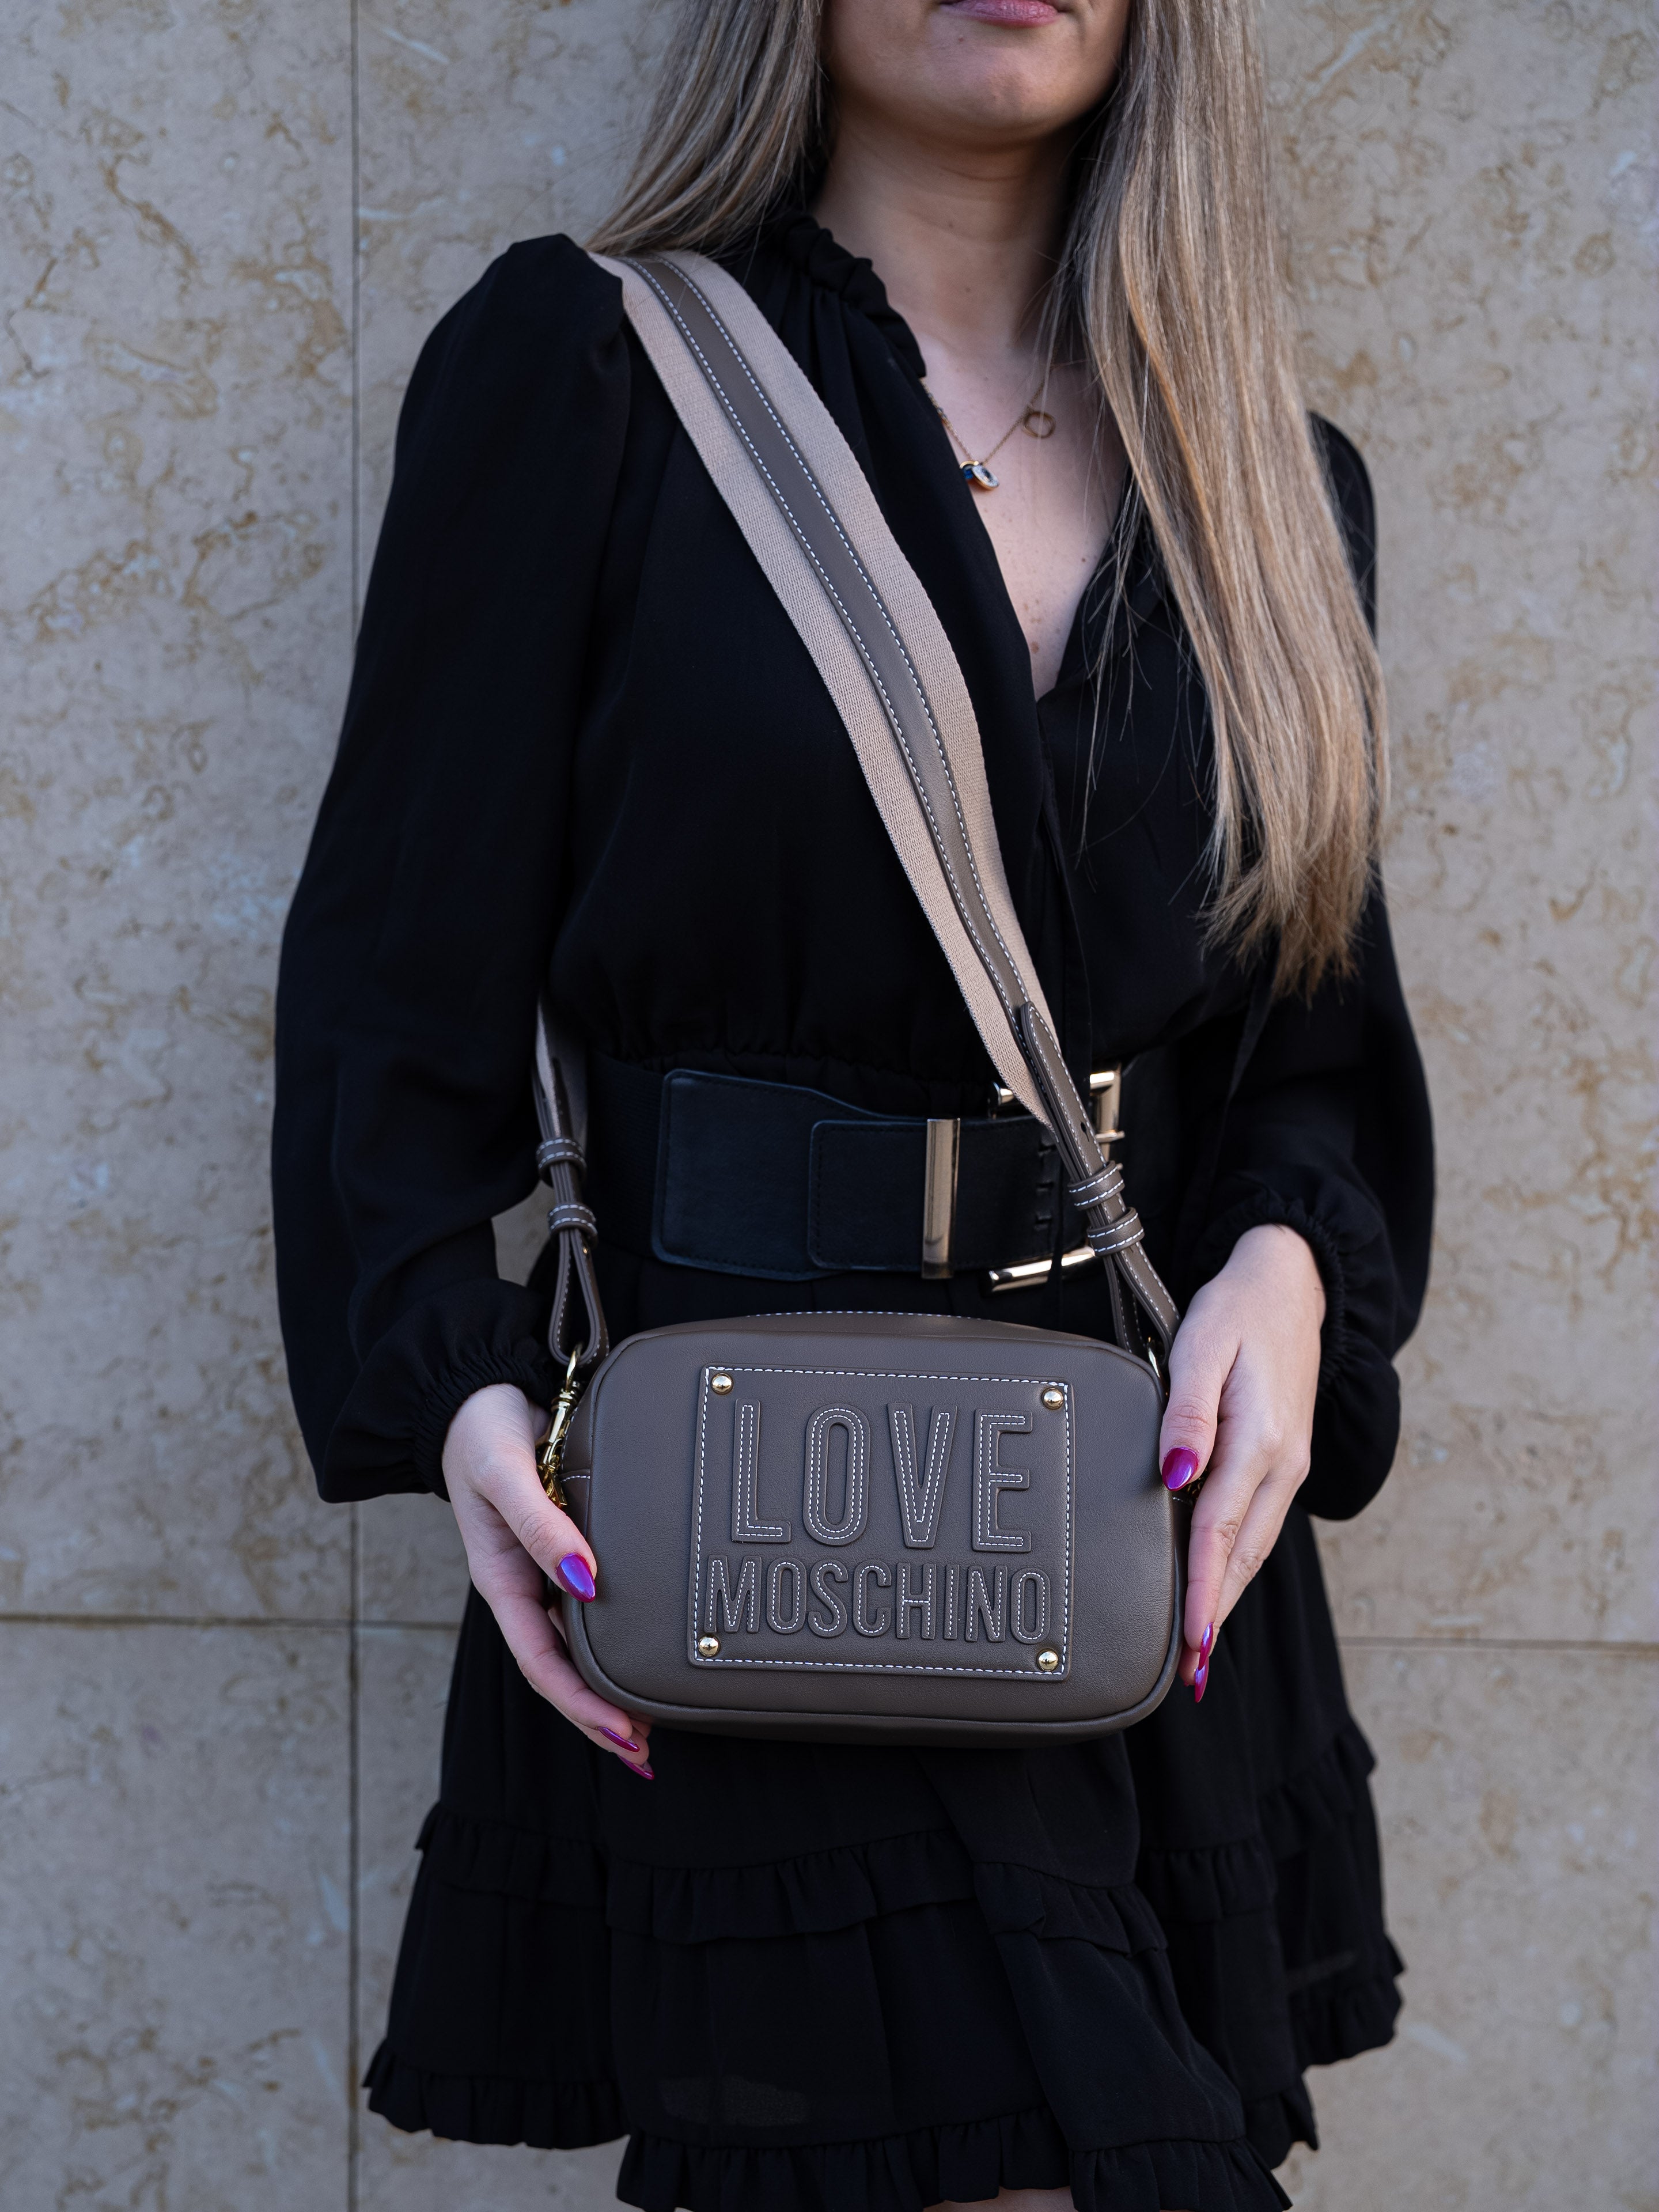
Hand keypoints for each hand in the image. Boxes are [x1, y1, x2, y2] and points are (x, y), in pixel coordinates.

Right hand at [441, 1382, 652, 1773]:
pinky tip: (646, 1644)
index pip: (542, 1662)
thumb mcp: (504, 1475)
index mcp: (502, 1579)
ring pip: (579, 1641)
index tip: (623, 1734)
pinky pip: (592, 1601)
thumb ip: (540, 1526)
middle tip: (646, 1752)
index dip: (581, 1704)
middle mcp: (526, 1583)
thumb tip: (585, 1580)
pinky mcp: (569, 1543)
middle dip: (599, 1714)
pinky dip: (617, 1630)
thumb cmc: (479, 1433)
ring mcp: (546, 1567)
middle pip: (563, 1668)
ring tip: (653, 1718)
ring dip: (610, 1682)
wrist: (476, 1392)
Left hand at [1157, 1223, 1325, 1696]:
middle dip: (1216, 1613)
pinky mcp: (1280, 1460)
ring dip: (1226, 1595)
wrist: (1289, 1285)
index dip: (1203, 1591)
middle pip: (1242, 1554)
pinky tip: (1216, 1582)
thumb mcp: (1201, 1348)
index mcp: (1262, 1441)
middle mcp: (1282, 1464)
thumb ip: (1187, 1416)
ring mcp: (1286, 1465)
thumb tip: (1175, 1478)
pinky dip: (1235, 1561)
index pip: (1222, 1531)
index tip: (1189, 1642)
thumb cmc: (1238, 1312)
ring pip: (1252, 1545)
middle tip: (1188, 1673)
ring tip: (1198, 1647)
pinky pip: (1255, 1523)